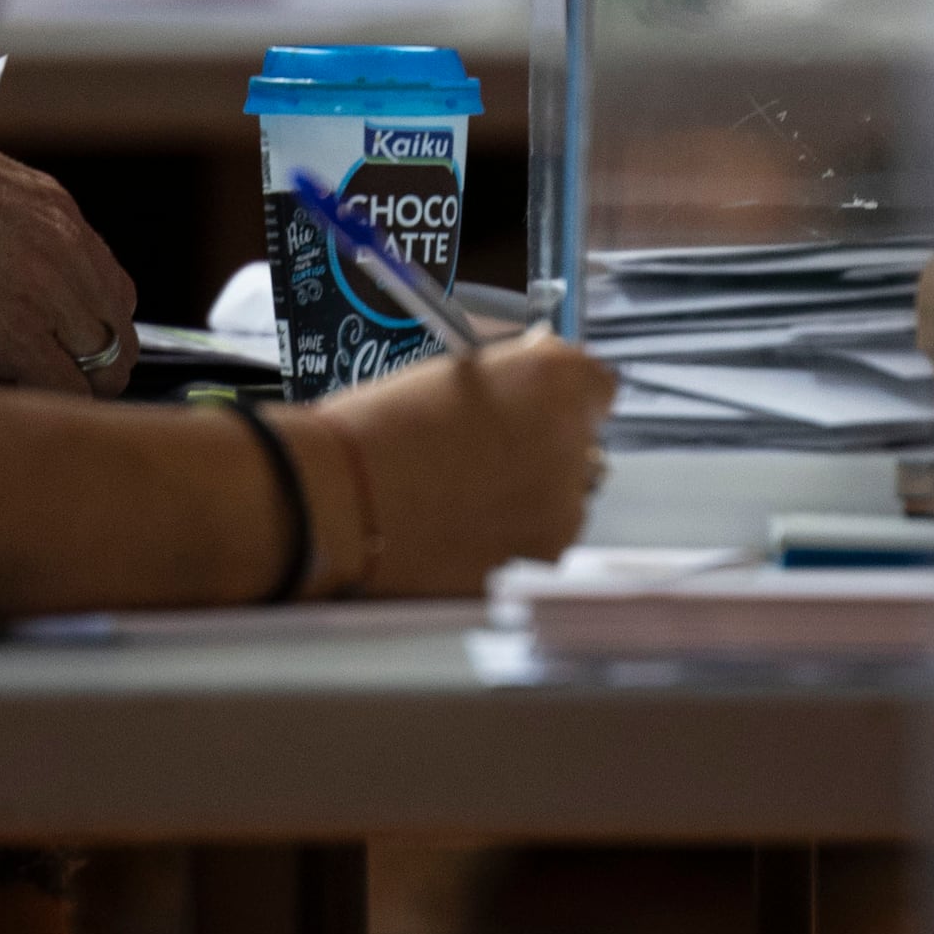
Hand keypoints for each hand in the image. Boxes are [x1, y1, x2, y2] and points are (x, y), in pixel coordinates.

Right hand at [0, 97, 140, 396]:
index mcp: (57, 211)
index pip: (109, 289)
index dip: (76, 327)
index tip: (38, 340)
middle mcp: (72, 250)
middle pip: (118, 336)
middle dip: (76, 364)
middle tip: (18, 372)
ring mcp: (55, 294)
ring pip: (103, 371)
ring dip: (55, 385)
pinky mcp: (23, 337)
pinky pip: (63, 391)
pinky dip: (28, 399)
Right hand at [303, 333, 616, 597]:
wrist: (335, 501)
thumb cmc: (374, 433)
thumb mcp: (451, 373)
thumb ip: (512, 376)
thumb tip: (535, 384)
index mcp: (551, 379)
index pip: (598, 386)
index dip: (564, 397)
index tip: (538, 405)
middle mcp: (570, 443)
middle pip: (582, 445)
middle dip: (545, 449)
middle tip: (484, 456)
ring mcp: (561, 508)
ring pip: (565, 499)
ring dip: (531, 496)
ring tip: (460, 496)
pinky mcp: (539, 560)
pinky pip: (541, 542)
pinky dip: (512, 537)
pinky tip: (459, 527)